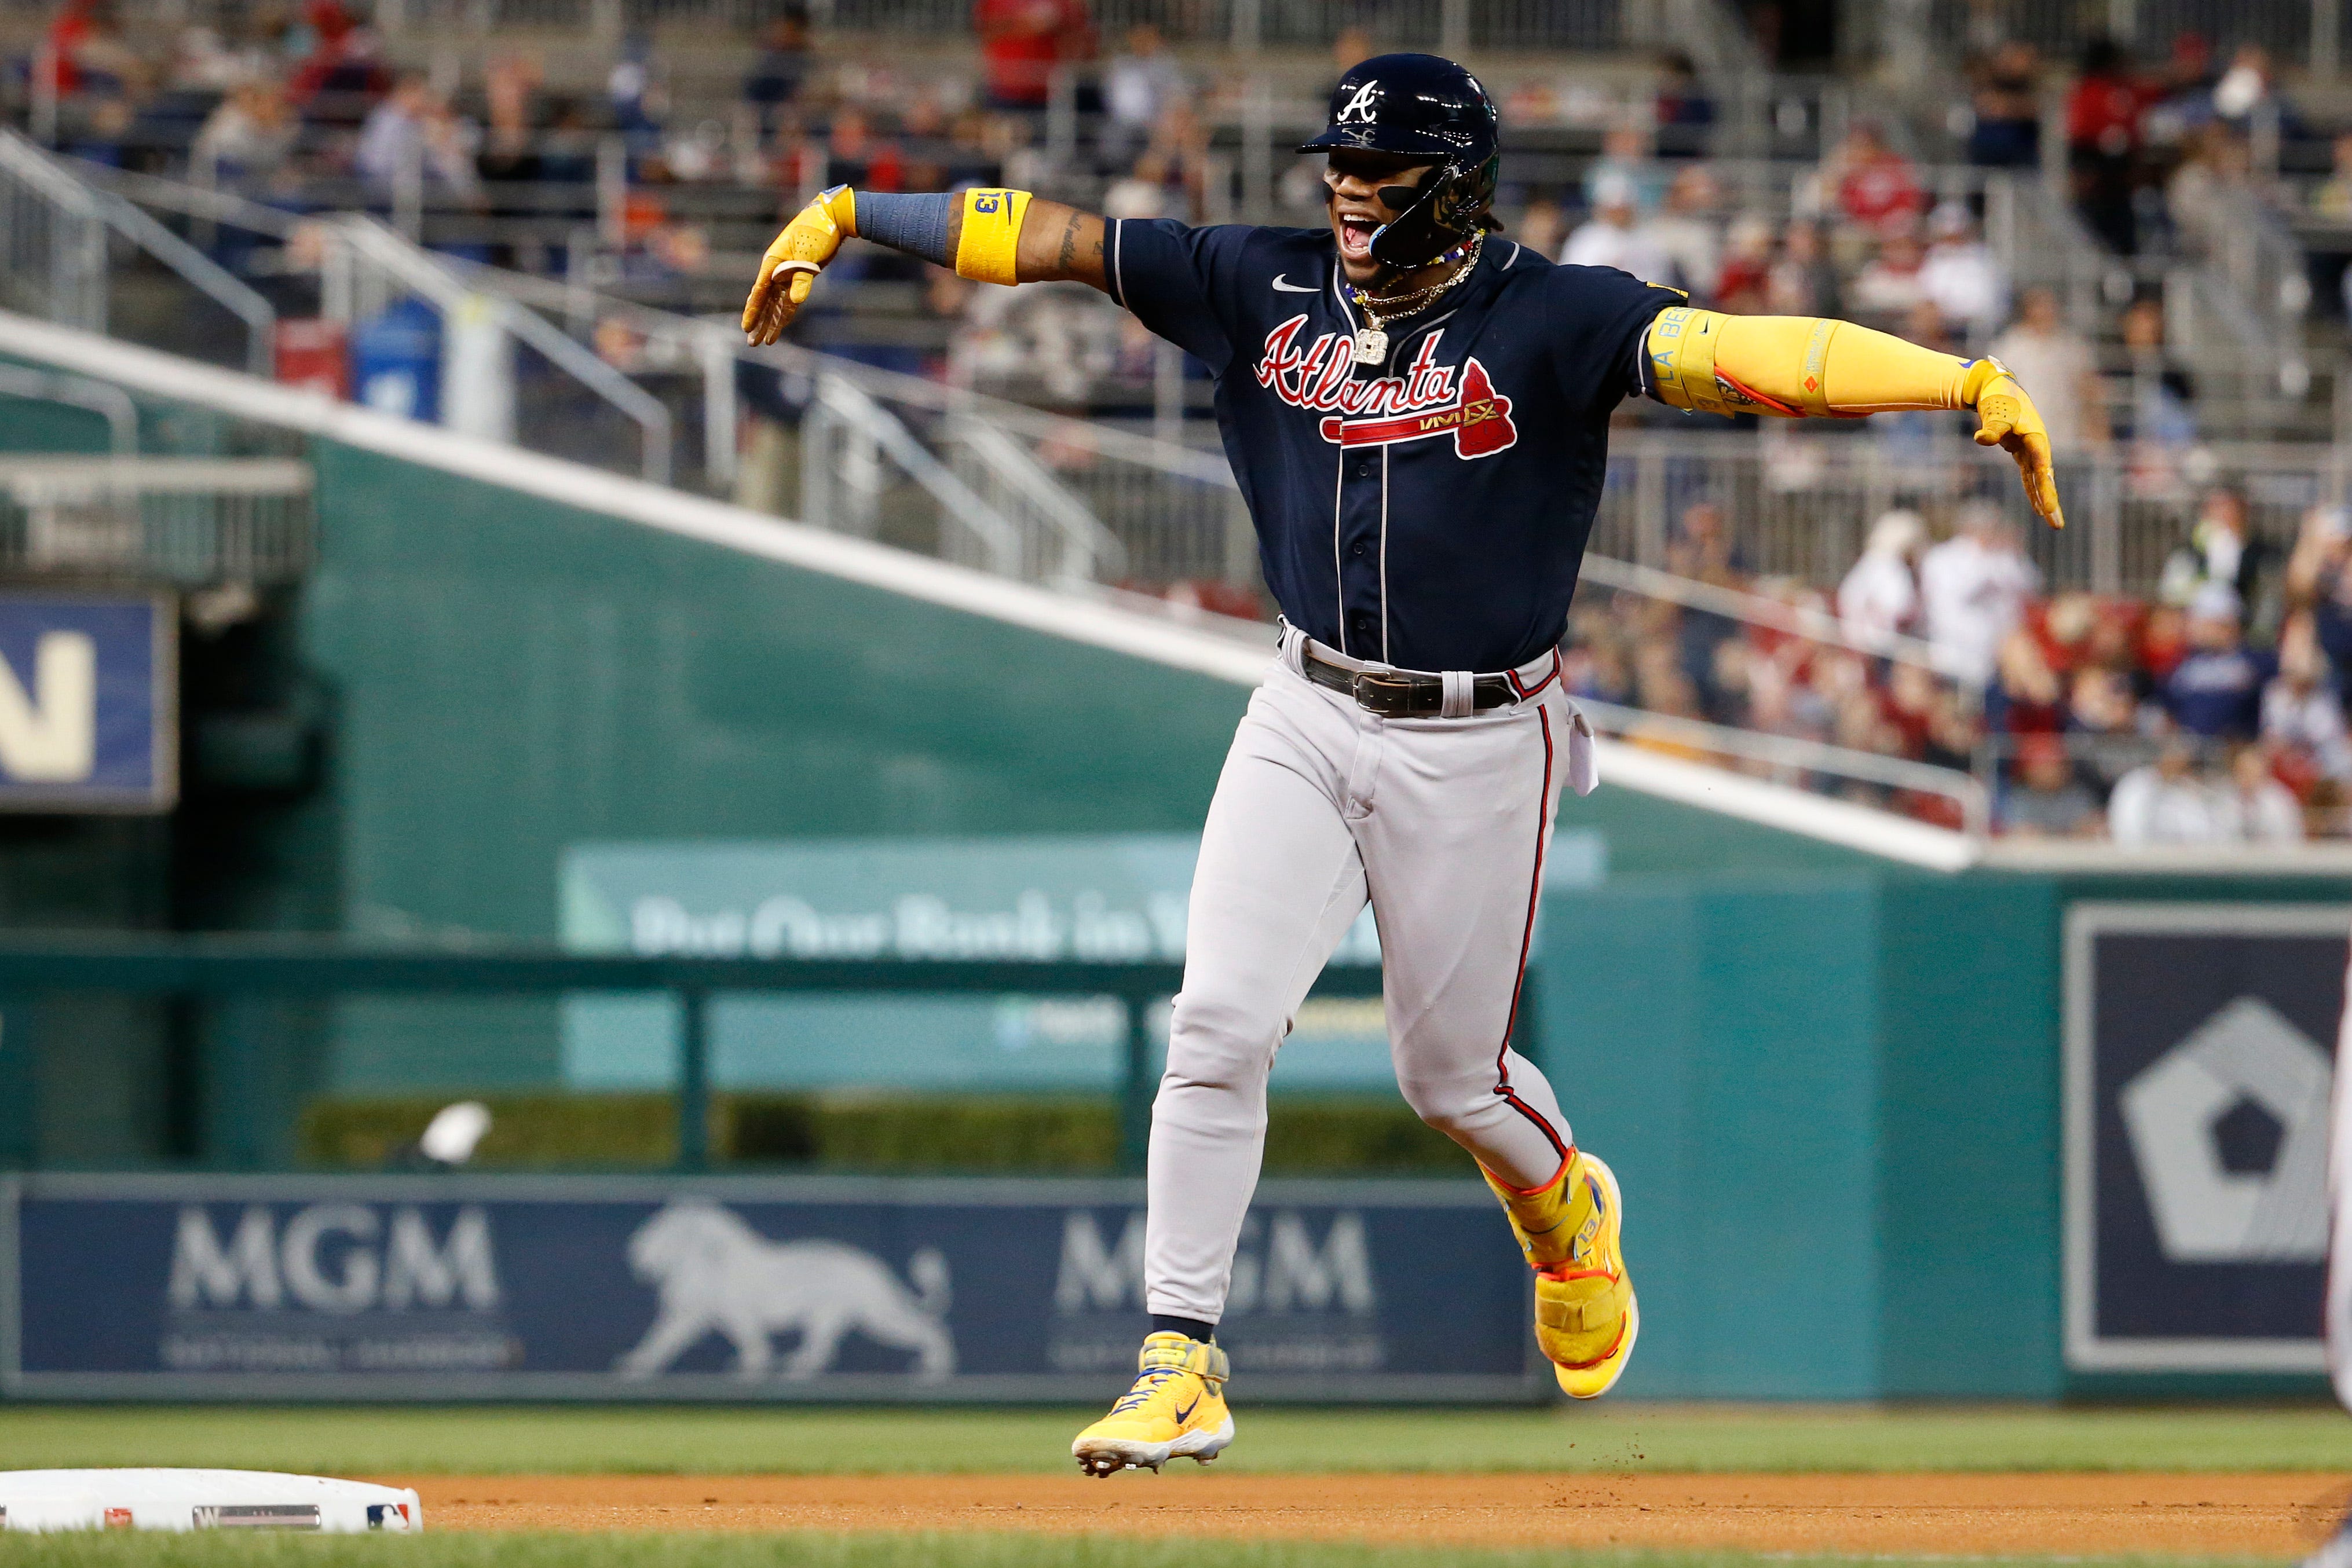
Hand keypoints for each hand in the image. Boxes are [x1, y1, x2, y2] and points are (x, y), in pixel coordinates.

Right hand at [742, 188, 851, 346]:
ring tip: (763, 342)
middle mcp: (776, 270)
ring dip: (771, 322)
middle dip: (759, 322)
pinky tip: (778, 327)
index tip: (746, 327)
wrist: (832, 220)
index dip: (753, 310)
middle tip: (751, 343)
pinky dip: (785, 314)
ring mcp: (787, 275)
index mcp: (773, 262)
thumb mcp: (809, 256)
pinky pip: (789, 300)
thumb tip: (795, 301)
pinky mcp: (799, 277)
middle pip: (765, 301)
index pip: (760, 291)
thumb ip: (802, 279)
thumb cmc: (816, 233)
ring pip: (776, 304)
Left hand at [1966, 358, 2063, 529]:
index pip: (2041, 467)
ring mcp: (2030, 448)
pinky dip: (2032, 489)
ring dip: (2044, 499)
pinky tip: (2037, 506)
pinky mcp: (2021, 450)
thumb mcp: (1994, 411)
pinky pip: (2029, 474)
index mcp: (2036, 436)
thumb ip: (1992, 428)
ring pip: (2038, 478)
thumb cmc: (1996, 398)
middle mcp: (2037, 444)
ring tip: (2052, 522)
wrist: (1995, 387)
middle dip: (2050, 501)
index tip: (2048, 508)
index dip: (2045, 488)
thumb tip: (1982, 438)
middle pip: (2045, 477)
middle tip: (2057, 524)